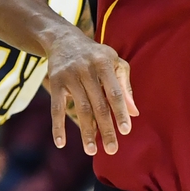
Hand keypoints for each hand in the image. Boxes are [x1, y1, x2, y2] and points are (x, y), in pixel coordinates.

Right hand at [46, 29, 137, 155]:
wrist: (64, 39)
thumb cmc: (96, 55)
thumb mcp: (115, 62)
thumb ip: (125, 87)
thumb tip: (134, 113)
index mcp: (105, 63)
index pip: (114, 92)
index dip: (120, 111)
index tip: (126, 130)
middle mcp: (87, 69)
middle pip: (98, 104)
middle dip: (105, 128)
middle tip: (111, 149)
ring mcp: (69, 75)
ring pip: (79, 108)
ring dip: (85, 131)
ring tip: (91, 151)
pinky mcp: (55, 82)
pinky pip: (56, 108)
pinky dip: (58, 126)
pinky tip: (61, 143)